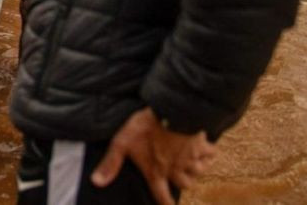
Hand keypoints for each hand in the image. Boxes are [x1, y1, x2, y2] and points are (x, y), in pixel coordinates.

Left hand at [91, 108, 216, 204]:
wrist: (171, 110)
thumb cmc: (145, 128)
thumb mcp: (122, 144)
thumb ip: (111, 164)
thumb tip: (96, 183)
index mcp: (156, 171)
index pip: (162, 196)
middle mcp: (175, 169)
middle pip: (185, 185)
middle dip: (183, 182)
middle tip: (179, 175)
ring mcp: (190, 158)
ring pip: (199, 172)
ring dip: (196, 169)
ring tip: (191, 162)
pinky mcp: (200, 145)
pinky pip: (210, 154)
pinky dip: (209, 153)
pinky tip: (206, 148)